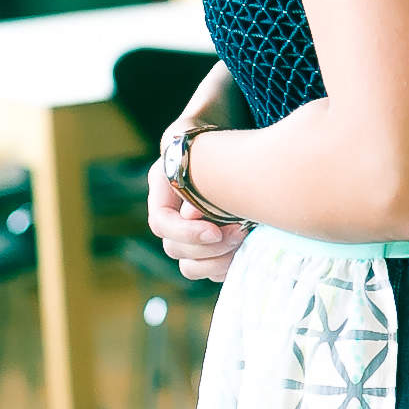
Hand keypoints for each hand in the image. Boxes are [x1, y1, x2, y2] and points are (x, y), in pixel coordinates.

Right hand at [148, 126, 249, 282]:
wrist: (229, 142)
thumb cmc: (214, 137)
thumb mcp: (200, 142)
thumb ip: (196, 171)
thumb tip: (193, 216)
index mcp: (163, 190)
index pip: (161, 223)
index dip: (186, 232)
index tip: (215, 230)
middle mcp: (172, 216)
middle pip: (175, 249)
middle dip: (209, 247)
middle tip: (241, 232)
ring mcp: (189, 233)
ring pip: (190, 266)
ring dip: (218, 261)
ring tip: (244, 241)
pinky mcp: (210, 246)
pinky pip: (211, 270)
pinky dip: (228, 266)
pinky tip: (247, 249)